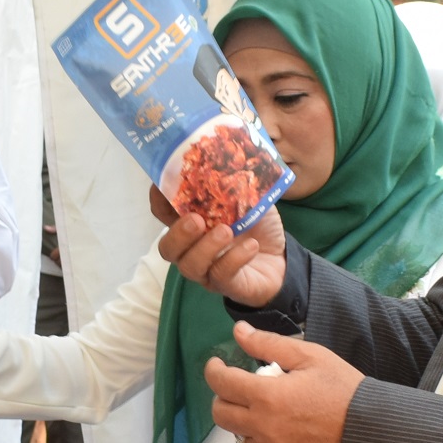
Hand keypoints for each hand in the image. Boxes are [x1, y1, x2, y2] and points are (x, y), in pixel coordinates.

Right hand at [151, 188, 287, 306]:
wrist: (283, 260)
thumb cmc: (258, 227)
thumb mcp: (250, 198)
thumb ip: (236, 183)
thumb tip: (232, 158)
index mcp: (190, 222)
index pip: (163, 213)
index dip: (159, 198)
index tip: (165, 183)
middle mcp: (192, 248)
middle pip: (167, 247)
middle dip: (177, 233)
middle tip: (196, 219)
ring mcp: (207, 269)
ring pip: (190, 265)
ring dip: (205, 247)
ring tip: (226, 231)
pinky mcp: (226, 284)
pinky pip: (221, 275)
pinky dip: (235, 258)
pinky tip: (251, 246)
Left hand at [201, 321, 359, 442]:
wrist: (373, 434)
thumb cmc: (345, 391)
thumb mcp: (311, 357)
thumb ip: (269, 344)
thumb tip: (239, 331)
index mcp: (267, 397)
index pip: (221, 383)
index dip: (214, 371)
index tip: (218, 365)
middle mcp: (264, 429)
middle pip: (221, 415)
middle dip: (223, 398)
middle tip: (239, 389)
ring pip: (242, 436)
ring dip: (248, 422)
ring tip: (274, 411)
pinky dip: (270, 442)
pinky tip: (292, 432)